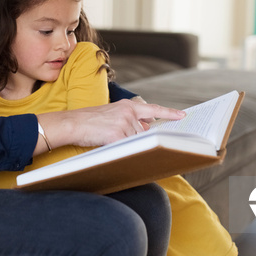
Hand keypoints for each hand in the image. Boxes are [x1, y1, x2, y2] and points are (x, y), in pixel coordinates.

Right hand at [36, 100, 184, 153]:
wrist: (73, 123)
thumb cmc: (89, 121)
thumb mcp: (112, 114)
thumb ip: (129, 119)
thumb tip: (145, 127)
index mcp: (127, 105)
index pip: (153, 109)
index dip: (169, 113)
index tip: (182, 115)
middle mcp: (128, 112)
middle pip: (143, 132)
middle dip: (135, 138)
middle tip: (118, 136)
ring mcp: (124, 123)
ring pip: (135, 141)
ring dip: (126, 144)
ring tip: (106, 137)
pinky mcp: (118, 135)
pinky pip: (127, 147)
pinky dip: (121, 149)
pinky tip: (108, 143)